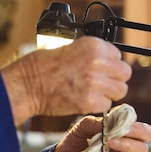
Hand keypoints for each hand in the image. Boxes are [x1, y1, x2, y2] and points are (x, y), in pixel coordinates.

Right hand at [1, 37, 130, 125]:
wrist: (26, 84)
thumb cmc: (41, 67)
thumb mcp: (69, 48)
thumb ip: (90, 55)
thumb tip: (106, 63)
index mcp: (93, 45)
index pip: (118, 56)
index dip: (109, 65)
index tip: (100, 70)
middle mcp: (97, 61)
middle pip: (124, 73)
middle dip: (113, 79)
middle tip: (100, 84)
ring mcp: (96, 82)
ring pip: (120, 90)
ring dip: (108, 93)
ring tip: (91, 93)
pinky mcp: (90, 101)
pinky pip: (107, 105)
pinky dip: (97, 106)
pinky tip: (83, 100)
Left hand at [51, 115, 150, 151]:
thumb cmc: (76, 140)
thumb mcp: (83, 126)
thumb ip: (96, 122)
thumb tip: (109, 122)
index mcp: (121, 129)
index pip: (139, 123)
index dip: (134, 121)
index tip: (121, 120)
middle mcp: (126, 142)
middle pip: (147, 136)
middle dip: (137, 131)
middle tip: (122, 130)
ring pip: (141, 150)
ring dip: (127, 144)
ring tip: (109, 142)